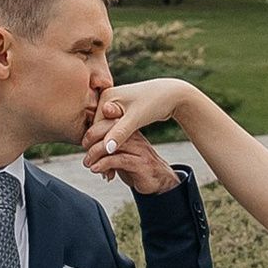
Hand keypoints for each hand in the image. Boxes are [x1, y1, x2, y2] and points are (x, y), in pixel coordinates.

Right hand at [84, 73, 193, 198]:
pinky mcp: (123, 111)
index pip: (94, 127)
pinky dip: (115, 143)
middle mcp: (108, 99)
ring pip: (106, 132)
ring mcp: (115, 105)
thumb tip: (106, 148)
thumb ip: (120, 133)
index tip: (95, 166)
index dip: (95, 148)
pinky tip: (117, 158)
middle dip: (99, 151)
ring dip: (108, 150)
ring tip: (110, 171)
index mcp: (106, 97)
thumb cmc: (155, 102)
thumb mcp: (136, 118)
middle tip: (104, 173)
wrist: (173, 94)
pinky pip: (114, 130)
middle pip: (98, 131)